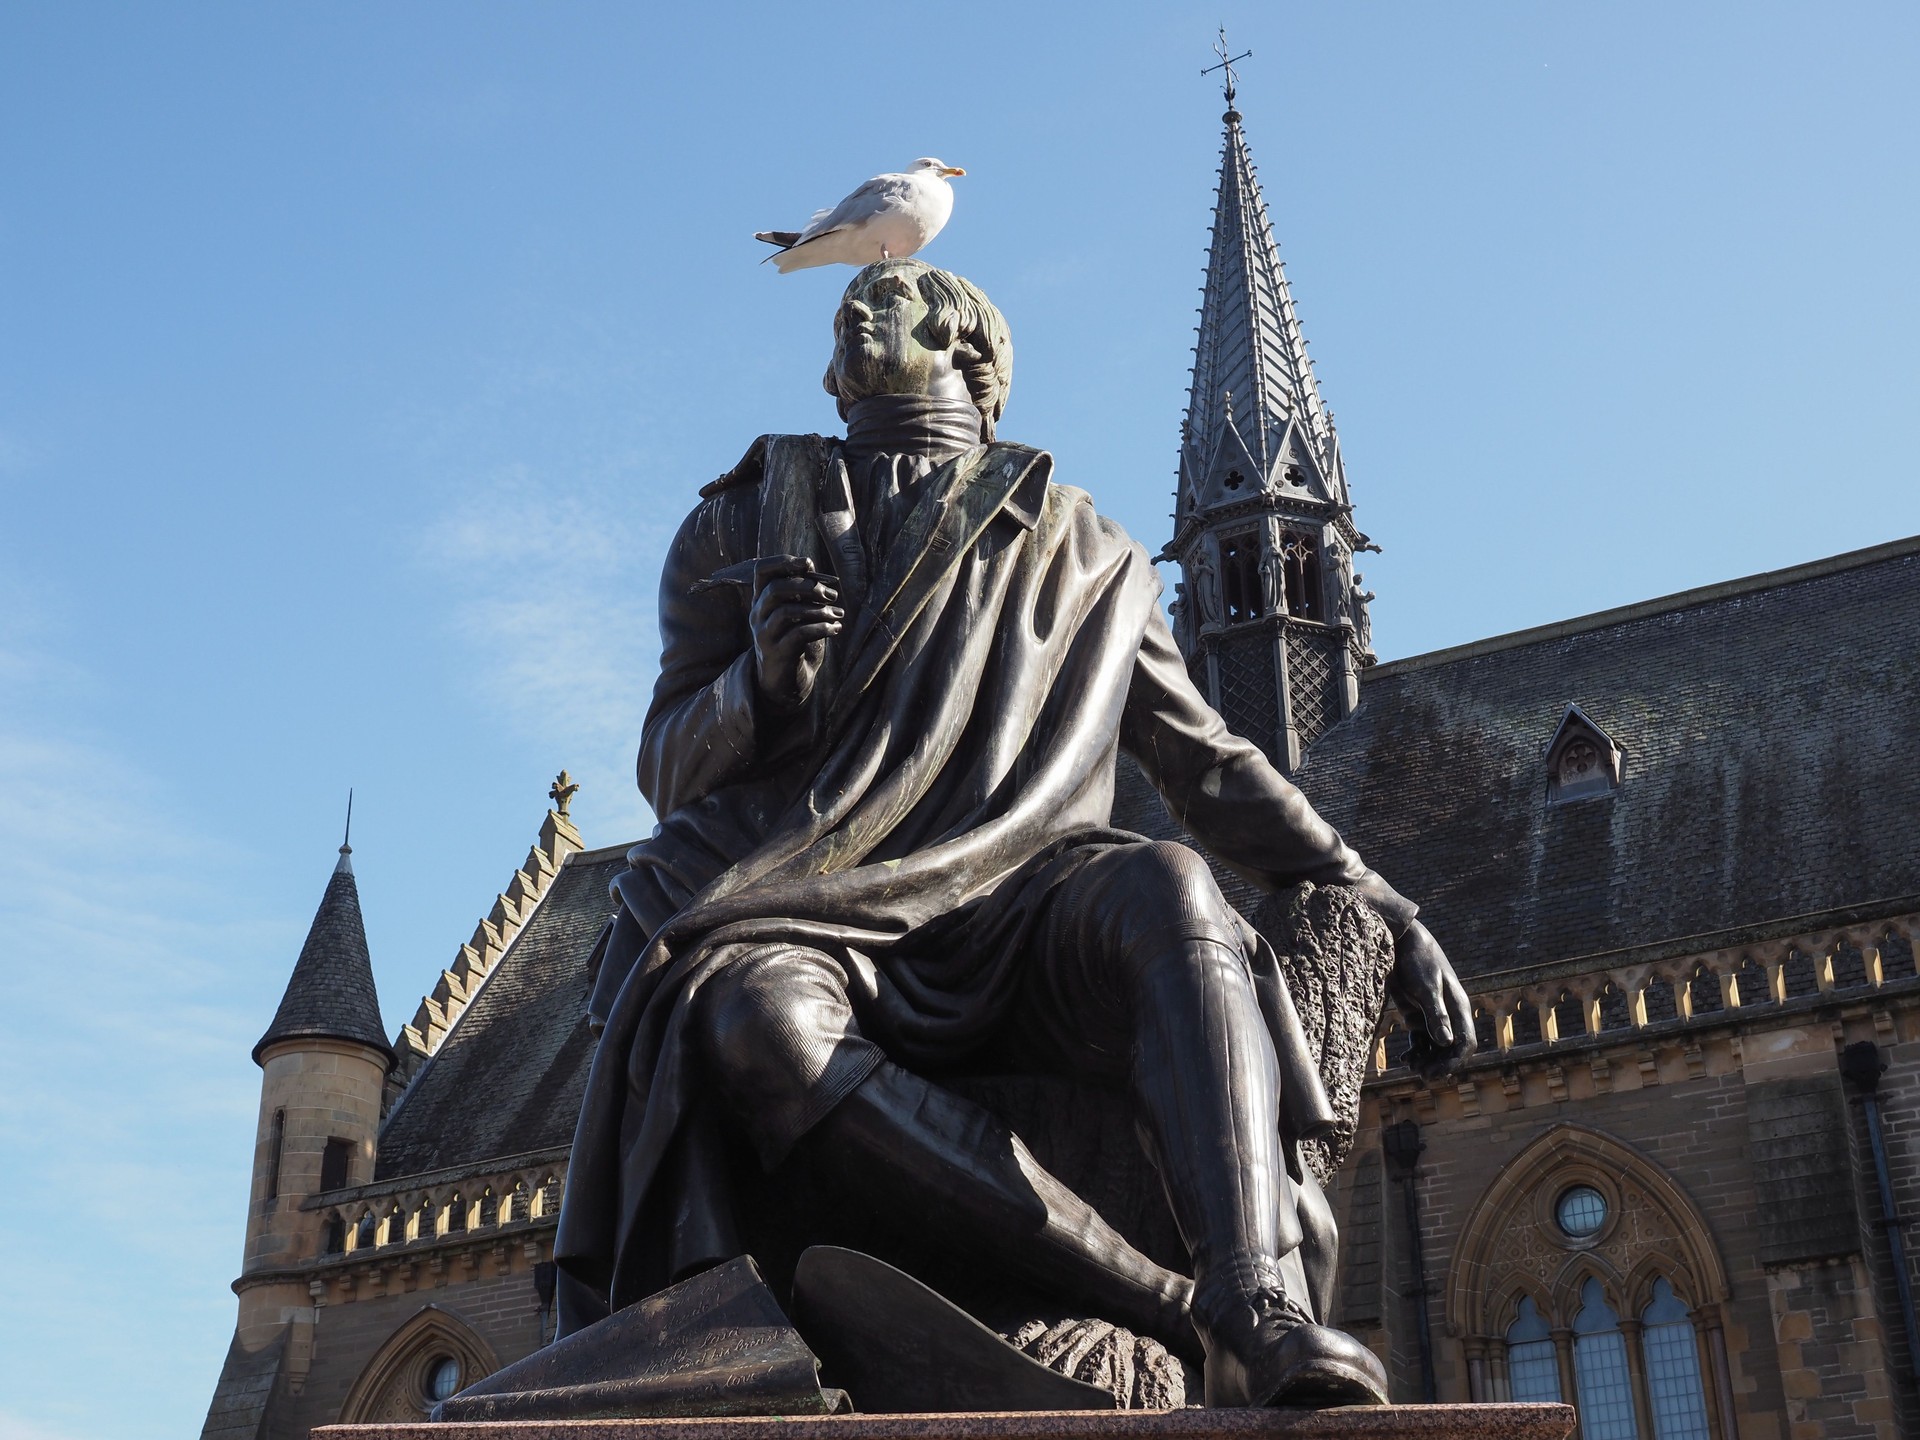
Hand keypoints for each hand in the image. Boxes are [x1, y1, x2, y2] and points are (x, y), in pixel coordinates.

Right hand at [750, 556, 842, 710]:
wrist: (786, 683)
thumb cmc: (795, 643)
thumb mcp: (798, 615)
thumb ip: (802, 595)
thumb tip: (817, 575)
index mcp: (761, 600)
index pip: (762, 571)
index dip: (784, 562)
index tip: (810, 564)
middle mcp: (757, 615)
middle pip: (776, 589)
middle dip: (808, 587)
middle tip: (832, 595)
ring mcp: (764, 635)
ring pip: (787, 612)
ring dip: (818, 610)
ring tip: (838, 615)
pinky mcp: (777, 654)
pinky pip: (798, 635)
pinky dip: (821, 628)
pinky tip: (835, 629)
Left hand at [1387, 920, 1475, 1077]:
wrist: (1400, 941)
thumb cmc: (1417, 960)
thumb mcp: (1425, 987)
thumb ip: (1435, 1014)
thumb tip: (1447, 1042)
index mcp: (1458, 1006)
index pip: (1465, 1042)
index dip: (1454, 1061)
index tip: (1437, 1073)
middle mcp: (1449, 1013)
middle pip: (1452, 1049)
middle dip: (1440, 1065)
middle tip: (1422, 1076)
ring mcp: (1433, 1014)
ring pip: (1436, 1047)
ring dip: (1427, 1060)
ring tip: (1411, 1068)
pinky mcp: (1418, 1014)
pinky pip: (1422, 1040)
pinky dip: (1416, 1052)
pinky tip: (1404, 1059)